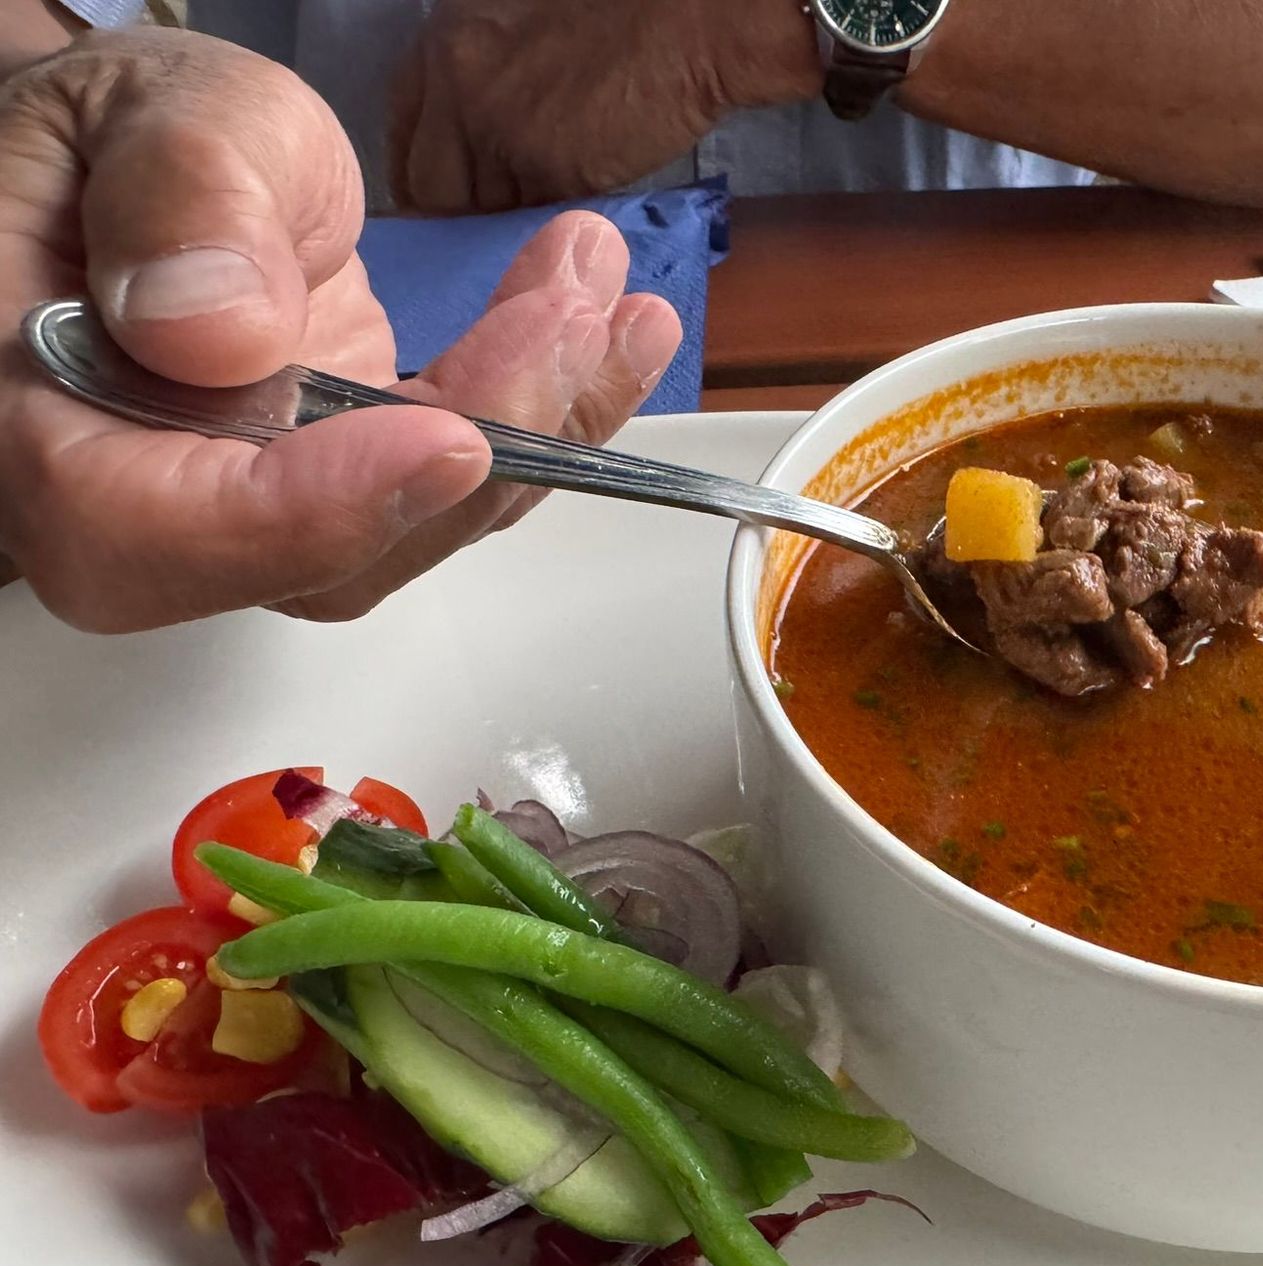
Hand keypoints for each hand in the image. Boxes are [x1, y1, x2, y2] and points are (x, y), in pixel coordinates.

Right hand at [0, 29, 680, 629]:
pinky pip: (454, 478)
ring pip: (414, 525)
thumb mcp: (143, 115)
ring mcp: (260, 501)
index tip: (443, 437)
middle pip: (320, 558)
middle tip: (567, 321)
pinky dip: (546, 408)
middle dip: (478, 450)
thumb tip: (222, 331)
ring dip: (543, 425)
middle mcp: (148, 501)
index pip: (147, 532)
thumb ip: (175, 201)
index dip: (310, 510)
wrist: (148, 159)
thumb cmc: (118, 139)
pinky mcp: (344, 478)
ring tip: (610, 306)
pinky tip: (608, 328)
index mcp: (36, 425)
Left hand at [389, 0, 817, 212]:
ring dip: (506, 232)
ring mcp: (492, 125)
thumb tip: (481, 152)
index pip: (403, 134)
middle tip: (490, 240)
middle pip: (428, 184)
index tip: (445, 209)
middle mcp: (453, 80)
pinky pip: (527, 223)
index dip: (423, 179)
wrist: (688, 22)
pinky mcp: (540, 165)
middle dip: (457, 218)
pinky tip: (571, 228)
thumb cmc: (627, 19)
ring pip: (476, 213)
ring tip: (542, 234)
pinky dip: (546, 234)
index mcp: (446, 42)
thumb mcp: (525, 33)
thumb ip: (488, 80)